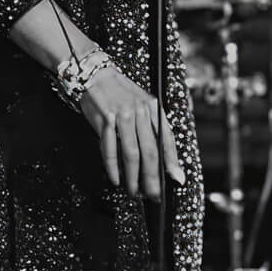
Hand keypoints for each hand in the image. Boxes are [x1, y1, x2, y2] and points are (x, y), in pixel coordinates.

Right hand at [79, 62, 184, 199]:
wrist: (96, 76)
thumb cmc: (121, 94)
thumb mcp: (143, 106)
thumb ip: (154, 130)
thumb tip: (166, 159)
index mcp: (153, 108)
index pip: (167, 139)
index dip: (172, 162)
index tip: (175, 179)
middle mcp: (139, 112)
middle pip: (150, 151)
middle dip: (152, 177)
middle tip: (153, 193)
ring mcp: (122, 116)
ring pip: (131, 153)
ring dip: (133, 177)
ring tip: (134, 190)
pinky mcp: (104, 120)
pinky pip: (109, 149)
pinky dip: (113, 167)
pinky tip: (116, 178)